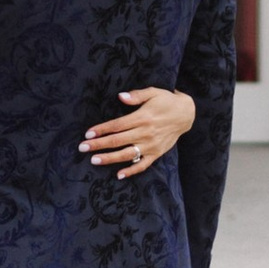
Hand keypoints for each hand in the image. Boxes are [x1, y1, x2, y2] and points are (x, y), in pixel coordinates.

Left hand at [81, 83, 195, 174]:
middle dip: (99, 145)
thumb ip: (136, 95)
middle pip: (118, 141)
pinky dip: (131, 171)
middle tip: (82, 148)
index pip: (117, 125)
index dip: (102, 130)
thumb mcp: (153, 92)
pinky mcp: (156, 153)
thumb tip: (120, 96)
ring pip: (127, 154)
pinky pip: (143, 165)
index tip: (88, 134)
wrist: (186, 114)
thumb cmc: (166, 101)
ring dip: (110, 158)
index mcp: (142, 117)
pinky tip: (119, 175)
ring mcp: (151, 145)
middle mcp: (145, 133)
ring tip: (94, 160)